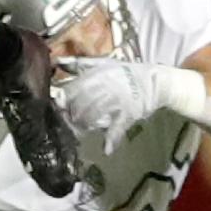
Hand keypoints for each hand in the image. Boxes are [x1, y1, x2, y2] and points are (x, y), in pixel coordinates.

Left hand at [59, 58, 177, 153]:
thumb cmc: (123, 72)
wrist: (153, 81)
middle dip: (72, 113)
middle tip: (69, 119)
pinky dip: (111, 139)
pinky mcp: (128, 114)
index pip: (73, 88)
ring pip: (94, 114)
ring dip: (85, 124)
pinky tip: (106, 149)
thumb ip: (79, 64)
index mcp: (96, 74)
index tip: (59, 106)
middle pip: (81, 103)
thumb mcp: (101, 63)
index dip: (64, 99)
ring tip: (81, 128)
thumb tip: (57, 61)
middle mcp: (104, 86)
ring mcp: (116, 101)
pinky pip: (118, 127)